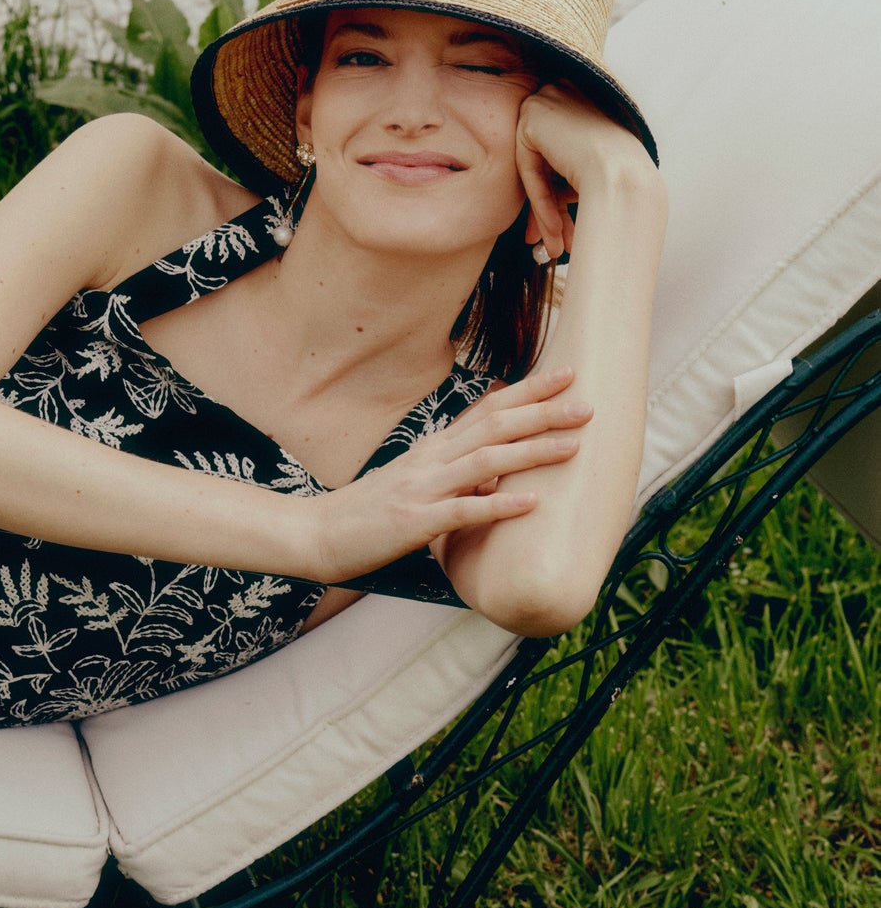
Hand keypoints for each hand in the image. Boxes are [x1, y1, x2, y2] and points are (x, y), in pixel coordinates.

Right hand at [302, 365, 591, 583]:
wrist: (319, 533)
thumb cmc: (370, 511)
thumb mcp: (416, 482)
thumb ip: (453, 471)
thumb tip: (496, 472)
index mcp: (434, 448)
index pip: (488, 409)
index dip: (529, 391)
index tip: (568, 374)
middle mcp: (432, 460)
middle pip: (494, 425)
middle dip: (543, 412)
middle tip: (587, 402)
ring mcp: (424, 489)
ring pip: (487, 461)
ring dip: (532, 451)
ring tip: (573, 445)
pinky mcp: (416, 522)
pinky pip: (464, 512)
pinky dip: (500, 506)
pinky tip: (531, 503)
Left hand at [516, 84, 654, 261]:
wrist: (627, 178)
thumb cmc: (624, 179)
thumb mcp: (594, 169)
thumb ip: (568, 172)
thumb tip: (549, 203)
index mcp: (582, 98)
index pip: (560, 153)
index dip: (559, 195)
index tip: (560, 229)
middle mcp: (563, 91)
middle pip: (545, 161)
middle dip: (549, 209)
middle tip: (553, 241)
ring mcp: (546, 100)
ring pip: (537, 169)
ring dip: (546, 213)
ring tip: (556, 247)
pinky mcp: (532, 118)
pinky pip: (528, 168)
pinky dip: (539, 200)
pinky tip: (552, 231)